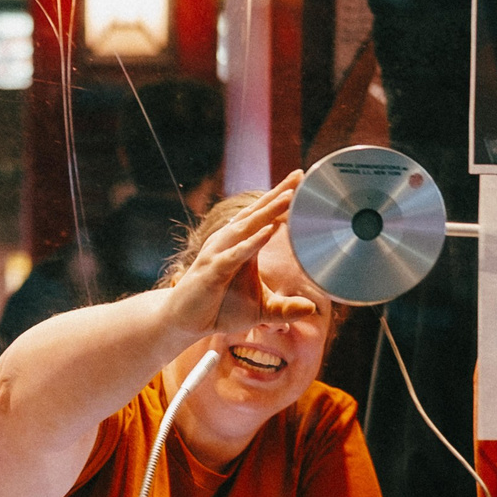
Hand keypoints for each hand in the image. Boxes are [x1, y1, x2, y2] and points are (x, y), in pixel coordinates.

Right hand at [159, 172, 313, 341]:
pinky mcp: (212, 271)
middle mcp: (229, 242)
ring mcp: (219, 254)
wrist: (185, 321)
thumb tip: (311, 309)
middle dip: (278, 194)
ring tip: (289, 197)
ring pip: (246, 227)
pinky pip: (235, 254)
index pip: (263, 216)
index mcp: (241, 244)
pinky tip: (269, 230)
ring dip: (268, 211)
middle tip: (300, 175)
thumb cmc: (220, 309)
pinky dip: (252, 242)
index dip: (280, 197)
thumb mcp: (260, 310)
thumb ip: (285, 308)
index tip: (302, 179)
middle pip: (256, 213)